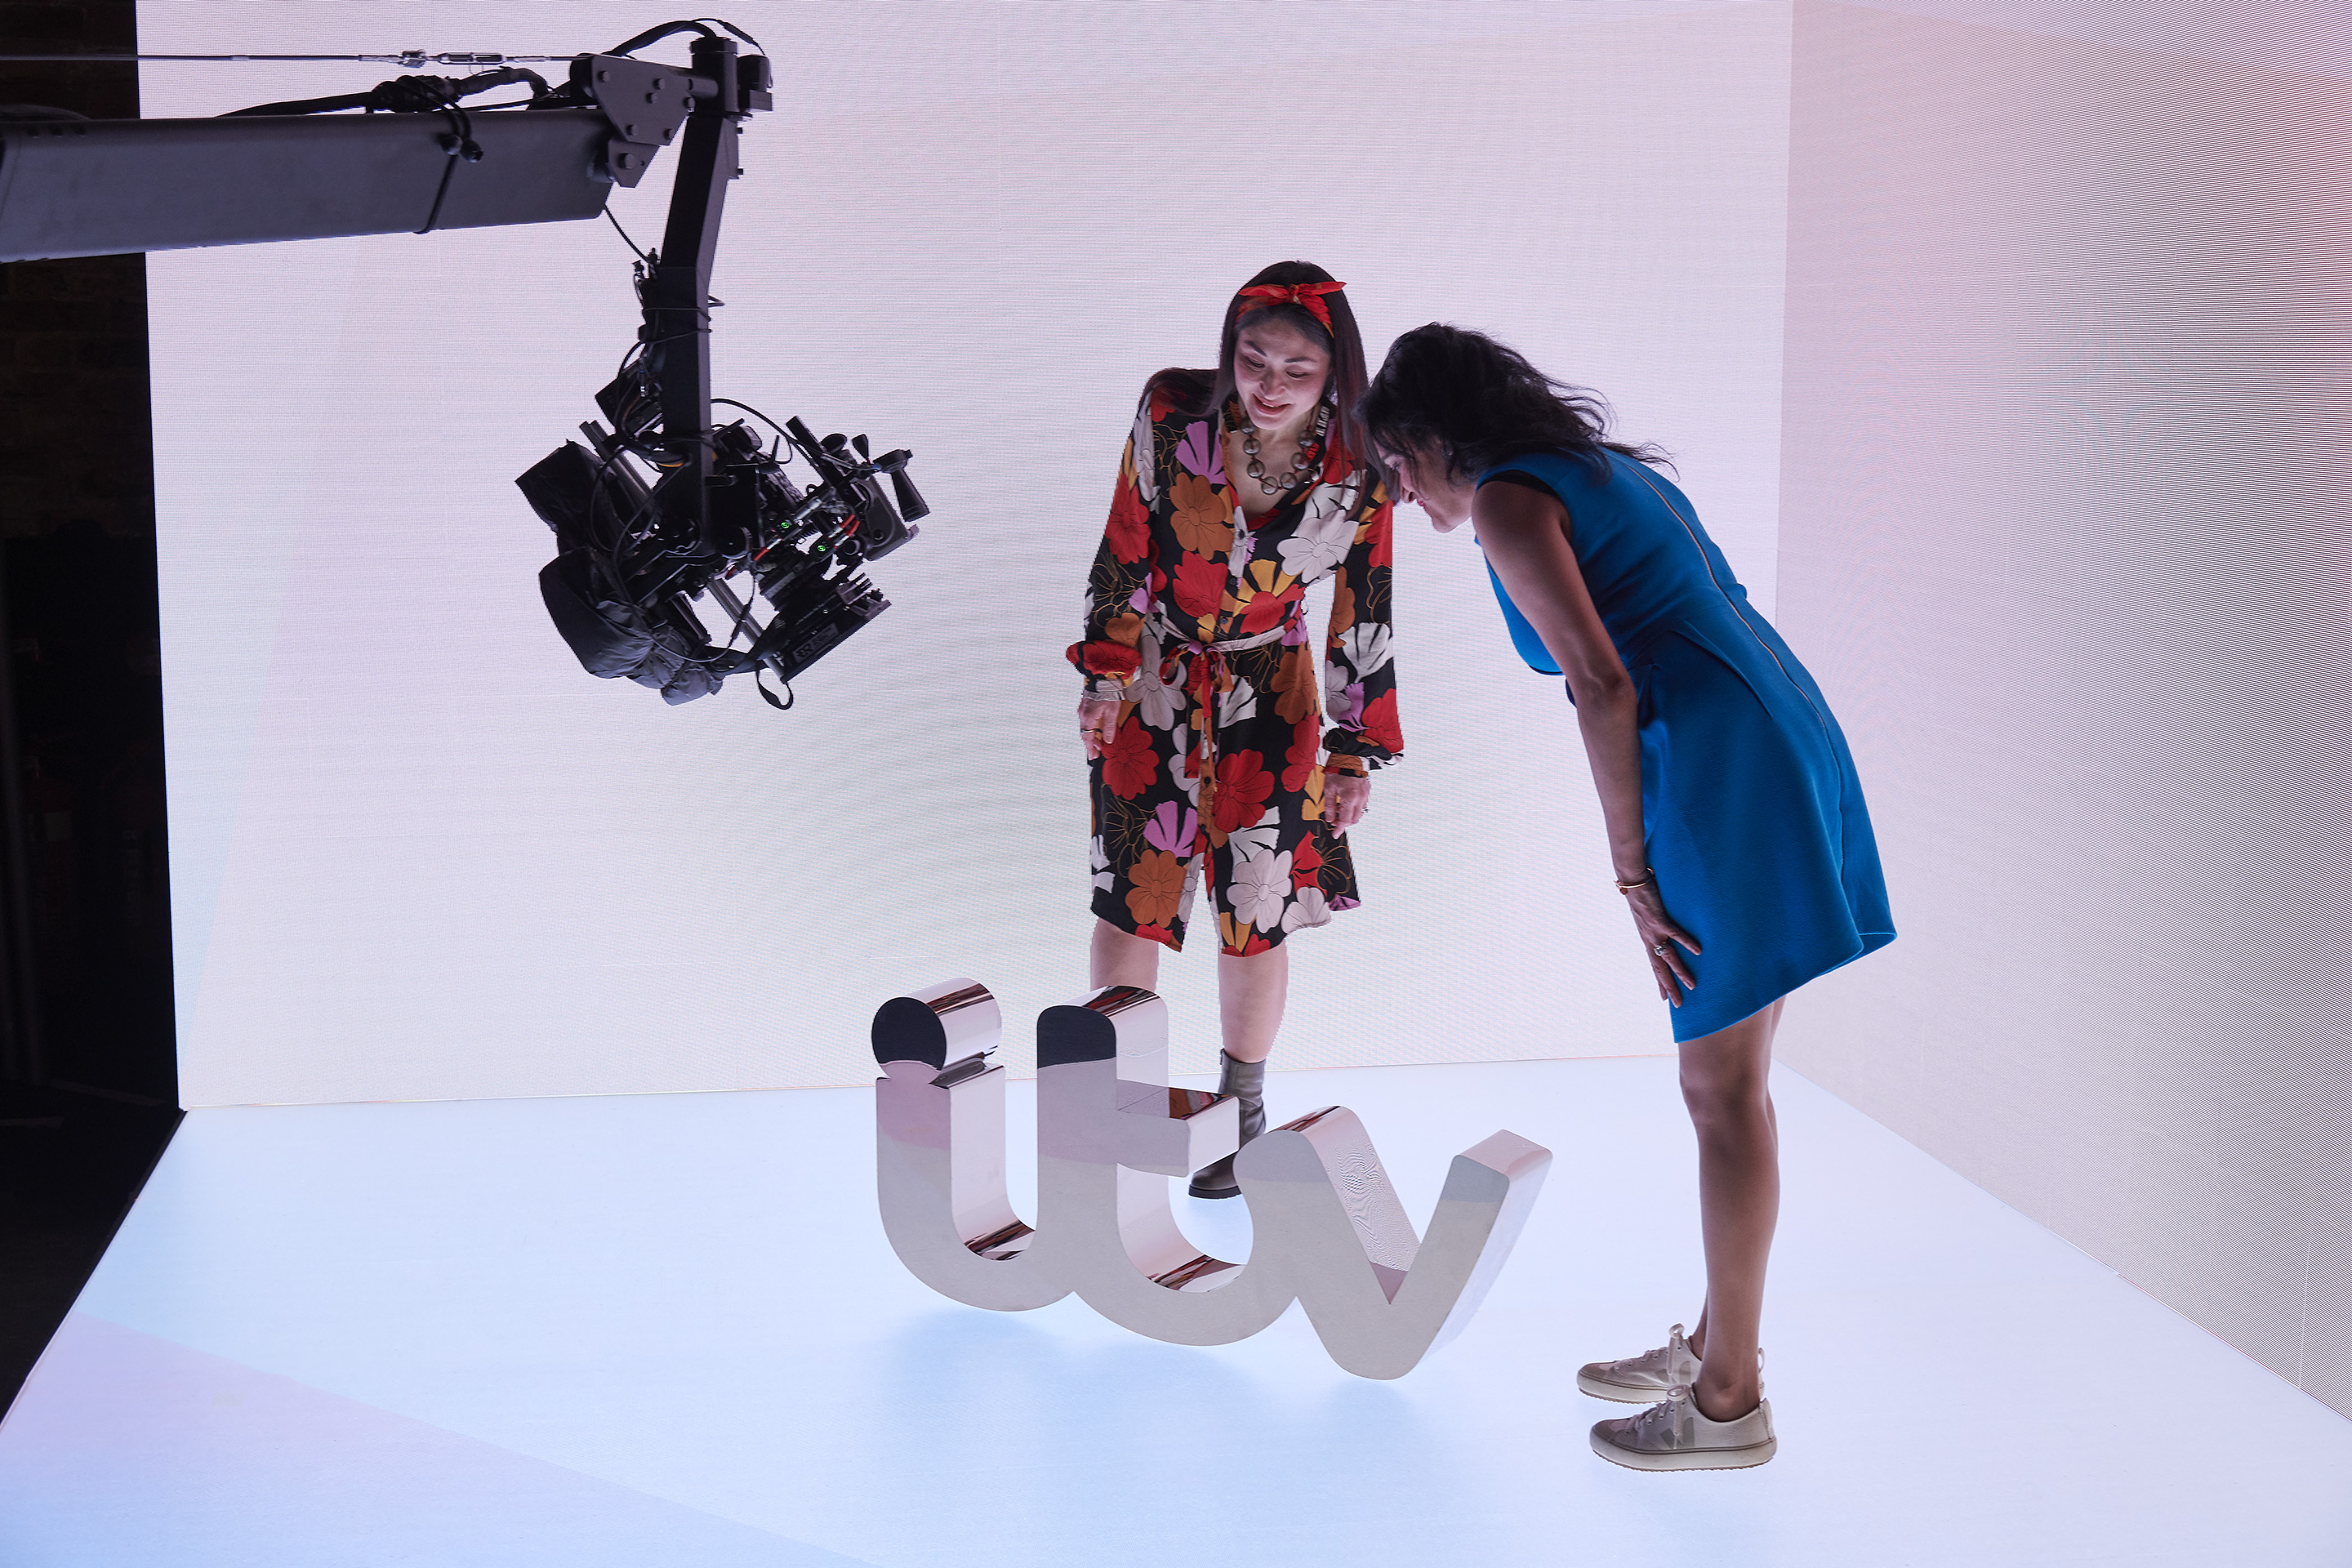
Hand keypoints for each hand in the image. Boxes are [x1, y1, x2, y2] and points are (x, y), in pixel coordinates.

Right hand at [1078, 696, 1121, 759]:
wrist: (1103, 678)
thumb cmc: (1108, 694)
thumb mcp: (1112, 712)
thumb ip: (1109, 728)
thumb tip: (1108, 741)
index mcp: (1088, 718)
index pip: (1087, 737)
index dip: (1090, 748)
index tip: (1092, 756)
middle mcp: (1082, 715)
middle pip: (1084, 734)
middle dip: (1090, 744)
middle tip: (1096, 753)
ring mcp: (1082, 710)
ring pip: (1084, 727)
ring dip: (1091, 736)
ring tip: (1099, 743)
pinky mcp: (1084, 705)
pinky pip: (1085, 720)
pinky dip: (1090, 727)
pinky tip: (1096, 729)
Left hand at [1325, 771, 1370, 831]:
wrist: (1349, 757)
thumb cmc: (1338, 770)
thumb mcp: (1329, 788)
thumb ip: (1329, 806)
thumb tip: (1329, 819)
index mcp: (1349, 798)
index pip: (1345, 820)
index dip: (1339, 829)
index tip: (1334, 834)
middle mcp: (1360, 798)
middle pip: (1353, 819)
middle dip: (1343, 822)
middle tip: (1333, 818)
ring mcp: (1365, 794)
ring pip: (1358, 813)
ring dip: (1348, 815)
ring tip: (1338, 807)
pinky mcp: (1367, 791)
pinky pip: (1362, 805)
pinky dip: (1354, 808)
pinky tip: (1345, 802)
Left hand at [1621, 880, 1699, 1004]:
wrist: (1632, 880)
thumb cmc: (1642, 896)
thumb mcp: (1647, 916)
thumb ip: (1656, 926)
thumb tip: (1665, 931)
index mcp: (1647, 939)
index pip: (1654, 966)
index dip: (1659, 983)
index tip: (1665, 999)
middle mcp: (1649, 939)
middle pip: (1660, 969)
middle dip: (1669, 988)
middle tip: (1679, 1004)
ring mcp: (1653, 931)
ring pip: (1669, 957)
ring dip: (1681, 972)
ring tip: (1692, 986)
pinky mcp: (1659, 919)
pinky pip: (1675, 934)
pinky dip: (1687, 943)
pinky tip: (1699, 952)